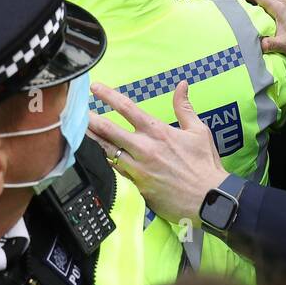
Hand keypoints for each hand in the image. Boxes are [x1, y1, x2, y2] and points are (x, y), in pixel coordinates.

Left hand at [87, 81, 227, 225]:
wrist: (210, 199)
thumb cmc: (205, 165)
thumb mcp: (199, 131)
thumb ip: (185, 107)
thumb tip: (182, 85)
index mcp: (158, 132)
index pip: (127, 108)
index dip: (108, 96)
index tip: (95, 87)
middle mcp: (144, 148)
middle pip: (109, 130)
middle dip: (90, 119)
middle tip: (76, 111)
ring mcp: (138, 169)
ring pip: (107, 152)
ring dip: (92, 141)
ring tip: (77, 131)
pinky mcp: (137, 187)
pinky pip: (116, 171)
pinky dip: (105, 163)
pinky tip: (95, 158)